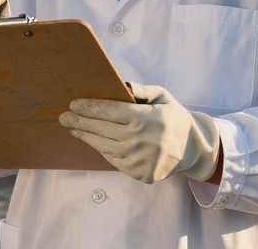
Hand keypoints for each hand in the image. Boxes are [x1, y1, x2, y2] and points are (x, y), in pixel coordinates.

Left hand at [59, 83, 219, 183]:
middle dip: (80, 121)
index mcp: (146, 119)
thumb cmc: (173, 118)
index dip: (89, 107)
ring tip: (74, 129)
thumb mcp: (162, 96)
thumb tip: (120, 84)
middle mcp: (142, 140)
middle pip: (102, 129)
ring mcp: (140, 160)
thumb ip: (141, 90)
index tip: (73, 104)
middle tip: (64, 117)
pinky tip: (93, 141)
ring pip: (104, 147)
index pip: (110, 111)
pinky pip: (114, 160)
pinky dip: (102, 150)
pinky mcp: (140, 174)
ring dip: (87, 137)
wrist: (193, 149)